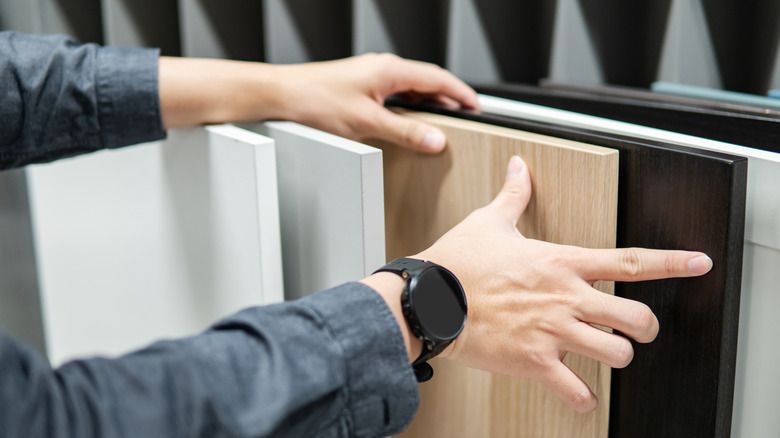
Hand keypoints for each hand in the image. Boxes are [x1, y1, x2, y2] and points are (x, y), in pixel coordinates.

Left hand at [160, 54, 477, 151]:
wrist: (282, 96)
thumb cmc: (316, 102)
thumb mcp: (367, 123)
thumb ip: (405, 132)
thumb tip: (435, 140)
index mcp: (389, 70)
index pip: (438, 78)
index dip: (461, 93)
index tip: (477, 107)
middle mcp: (382, 68)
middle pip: (427, 80)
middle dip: (449, 97)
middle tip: (466, 115)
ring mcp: (371, 75)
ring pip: (411, 86)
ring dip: (430, 101)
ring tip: (443, 120)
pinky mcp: (361, 84)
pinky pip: (396, 92)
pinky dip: (411, 104)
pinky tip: (410, 119)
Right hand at [412, 156, 712, 412]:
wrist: (429, 299)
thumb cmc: (457, 262)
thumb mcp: (489, 222)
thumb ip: (514, 195)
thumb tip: (518, 166)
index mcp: (561, 263)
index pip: (627, 262)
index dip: (671, 262)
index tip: (699, 263)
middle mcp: (565, 297)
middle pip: (637, 318)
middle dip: (646, 328)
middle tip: (637, 330)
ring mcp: (552, 331)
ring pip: (616, 354)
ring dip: (617, 358)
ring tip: (606, 357)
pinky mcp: (533, 360)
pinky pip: (575, 389)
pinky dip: (582, 398)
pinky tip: (581, 396)